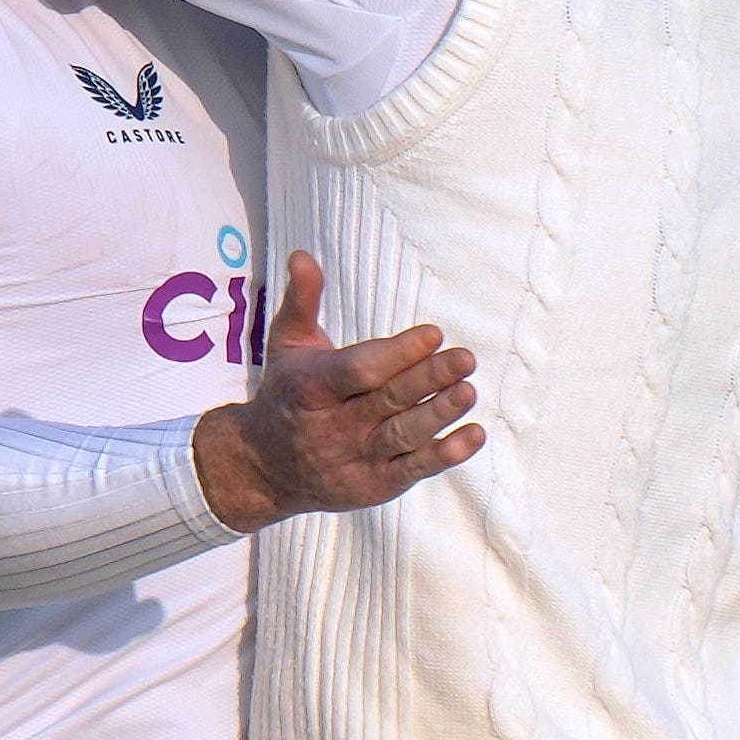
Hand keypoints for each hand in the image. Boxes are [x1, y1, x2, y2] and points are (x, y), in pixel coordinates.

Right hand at [191, 251, 481, 531]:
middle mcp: (335, 426)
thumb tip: (302, 254)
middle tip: (466, 358)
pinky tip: (474, 435)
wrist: (265, 468)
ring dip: (440, 414)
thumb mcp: (287, 346)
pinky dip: (446, 455)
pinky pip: (415, 469)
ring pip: (404, 435)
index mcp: (313, 387)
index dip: (397, 354)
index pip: (360, 370)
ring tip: (469, 390)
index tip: (434, 333)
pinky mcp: (376, 484)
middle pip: (388, 401)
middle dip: (429, 379)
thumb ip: (301, 301)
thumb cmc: (287, 393)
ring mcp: (357, 458)